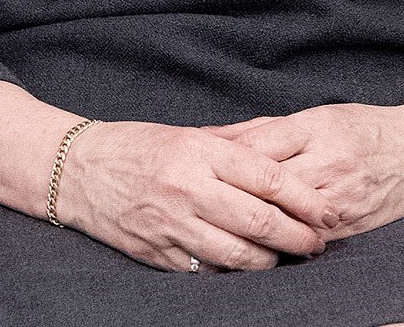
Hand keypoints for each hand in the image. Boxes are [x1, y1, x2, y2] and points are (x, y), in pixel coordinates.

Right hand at [52, 121, 332, 271]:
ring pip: (237, 255)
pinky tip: (247, 265)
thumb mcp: (188, 133)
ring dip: (271, 261)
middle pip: (259, 221)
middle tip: (318, 243)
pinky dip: (233, 271)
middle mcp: (187, 189)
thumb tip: (286, 151)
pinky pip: (207, 271)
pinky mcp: (157, 254)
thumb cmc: (137, 147)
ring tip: (287, 258)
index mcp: (199, 153)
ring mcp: (171, 225)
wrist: (76, 171)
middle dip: (298, 237)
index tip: (327, 213)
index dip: (305, 200)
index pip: (268, 179)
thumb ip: (237, 143)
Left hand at [208, 100, 403, 241]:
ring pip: (284, 217)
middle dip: (228, 195)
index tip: (192, 167)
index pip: (257, 147)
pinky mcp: (351, 226)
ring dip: (250, 224)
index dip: (220, 160)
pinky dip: (279, 242)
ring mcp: (341, 198)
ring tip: (216, 227)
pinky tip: (254, 245)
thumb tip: (211, 137)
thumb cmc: (366, 128)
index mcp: (317, 128)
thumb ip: (264, 129)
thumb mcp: (317, 115)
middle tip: (195, 203)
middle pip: (265, 185)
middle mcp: (329, 163)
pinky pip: (306, 239)